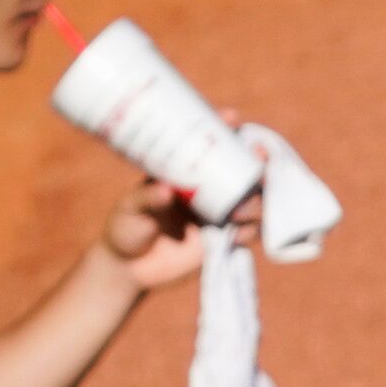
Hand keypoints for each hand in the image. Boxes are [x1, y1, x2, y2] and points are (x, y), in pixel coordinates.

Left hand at [97, 110, 266, 289]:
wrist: (128, 268)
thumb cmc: (125, 227)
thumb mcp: (130, 208)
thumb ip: (147, 198)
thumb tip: (166, 190)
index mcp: (185, 172)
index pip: (209, 145)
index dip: (225, 129)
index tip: (232, 118)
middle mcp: (206, 190)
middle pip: (241, 171)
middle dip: (256, 165)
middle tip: (259, 159)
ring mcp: (216, 214)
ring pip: (251, 202)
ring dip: (255, 202)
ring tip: (240, 211)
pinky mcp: (220, 240)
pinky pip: (246, 233)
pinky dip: (248, 232)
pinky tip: (237, 235)